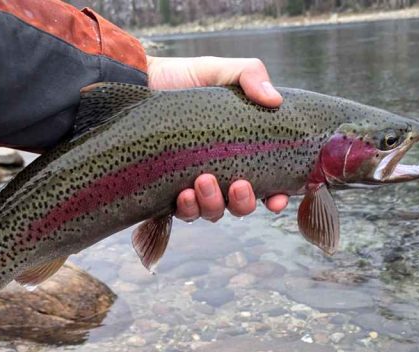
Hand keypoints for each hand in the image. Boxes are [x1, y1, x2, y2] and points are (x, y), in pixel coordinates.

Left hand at [147, 56, 289, 221]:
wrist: (142, 81)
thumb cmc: (186, 79)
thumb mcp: (221, 71)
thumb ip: (251, 75)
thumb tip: (275, 100)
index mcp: (241, 153)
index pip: (267, 186)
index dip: (276, 198)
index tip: (276, 199)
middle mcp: (221, 174)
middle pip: (240, 206)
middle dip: (243, 202)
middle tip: (238, 184)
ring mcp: (195, 186)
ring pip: (212, 212)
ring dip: (213, 204)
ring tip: (204, 180)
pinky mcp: (168, 191)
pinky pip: (184, 212)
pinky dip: (188, 208)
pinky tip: (184, 193)